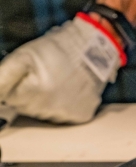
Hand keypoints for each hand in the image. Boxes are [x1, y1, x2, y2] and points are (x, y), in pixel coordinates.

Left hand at [0, 14, 123, 123]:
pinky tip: (67, 92)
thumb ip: (3, 75)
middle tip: (43, 76)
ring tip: (56, 83)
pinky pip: (64, 116)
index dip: (16, 85)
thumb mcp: (24, 55)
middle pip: (27, 108)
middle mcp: (52, 108)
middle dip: (30, 94)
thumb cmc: (60, 50)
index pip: (10, 98)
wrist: (94, 50)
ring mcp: (68, 114)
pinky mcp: (82, 116)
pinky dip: (63, 106)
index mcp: (35, 93)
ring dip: (46, 101)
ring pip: (44, 113)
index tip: (28, 75)